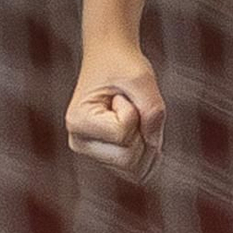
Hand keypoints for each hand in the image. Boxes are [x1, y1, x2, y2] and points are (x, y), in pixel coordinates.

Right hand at [66, 46, 165, 183]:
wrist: (110, 59)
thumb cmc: (122, 65)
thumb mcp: (141, 78)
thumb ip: (152, 109)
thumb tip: (154, 145)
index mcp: (78, 121)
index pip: (123, 133)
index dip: (134, 111)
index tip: (119, 94)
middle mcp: (79, 142)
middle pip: (128, 159)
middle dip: (142, 131)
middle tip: (128, 105)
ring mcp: (92, 154)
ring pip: (135, 169)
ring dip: (146, 140)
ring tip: (129, 115)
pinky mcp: (106, 159)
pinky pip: (137, 173)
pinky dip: (149, 155)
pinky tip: (142, 133)